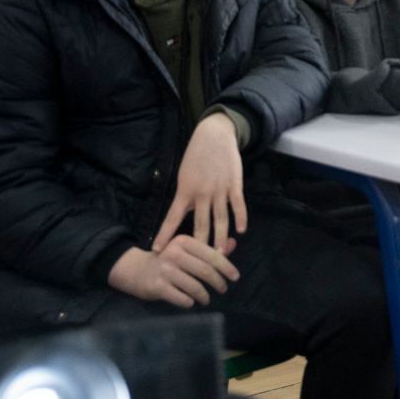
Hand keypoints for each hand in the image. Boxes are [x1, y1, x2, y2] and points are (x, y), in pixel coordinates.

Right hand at [110, 236, 238, 307]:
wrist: (136, 270)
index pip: (212, 255)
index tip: (235, 277)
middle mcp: (173, 253)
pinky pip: (181, 298)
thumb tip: (233, 243)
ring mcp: (164, 270)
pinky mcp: (157, 286)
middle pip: (206, 271)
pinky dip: (189, 302)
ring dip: (204, 296)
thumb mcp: (186, 250)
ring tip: (206, 299)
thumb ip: (209, 249)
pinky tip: (191, 302)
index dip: (227, 267)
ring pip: (195, 287)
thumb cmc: (168, 260)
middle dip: (218, 283)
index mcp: (183, 242)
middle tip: (223, 289)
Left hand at [154, 112, 245, 254]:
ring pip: (220, 218)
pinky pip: (238, 204)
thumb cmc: (196, 155)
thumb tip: (185, 215)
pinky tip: (241, 230)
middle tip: (198, 263)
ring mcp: (219, 189)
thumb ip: (187, 196)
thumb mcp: (184, 175)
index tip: (159, 250)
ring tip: (220, 254)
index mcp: (185, 190)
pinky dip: (240, 217)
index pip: (172, 217)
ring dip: (220, 237)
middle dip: (198, 244)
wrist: (214, 135)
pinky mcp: (234, 184)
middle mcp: (202, 193)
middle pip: (200, 224)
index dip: (165, 234)